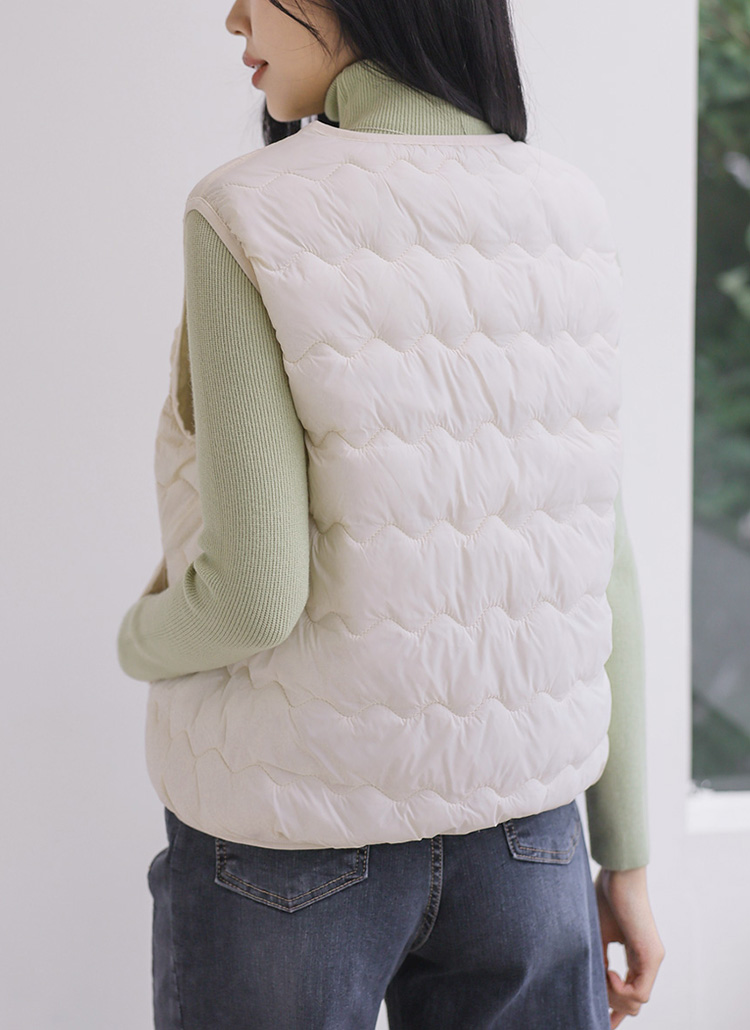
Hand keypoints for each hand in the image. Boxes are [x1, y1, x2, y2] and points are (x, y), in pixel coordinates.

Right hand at [594, 865, 664, 1026]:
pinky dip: (622, 991)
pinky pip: (640, 993)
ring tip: (601, 975)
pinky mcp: (652, 956)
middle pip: (632, 1003)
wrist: (618, 873)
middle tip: (593, 994)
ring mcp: (651, 959)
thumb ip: (597, 959)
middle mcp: (646, 961)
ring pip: (637, 1002)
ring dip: (614, 997)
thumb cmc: (604, 896)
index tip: (599, 1018)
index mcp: (634, 955)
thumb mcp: (596, 934)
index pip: (629, 993)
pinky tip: (609, 973)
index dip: (614, 1009)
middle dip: (610, 1005)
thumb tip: (593, 984)